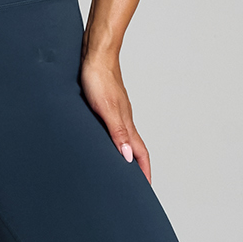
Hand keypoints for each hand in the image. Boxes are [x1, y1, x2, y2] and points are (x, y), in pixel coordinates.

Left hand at [79, 50, 150, 182]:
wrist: (95, 54)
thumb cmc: (99, 78)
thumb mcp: (106, 110)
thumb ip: (118, 134)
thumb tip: (129, 158)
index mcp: (126, 123)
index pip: (140, 153)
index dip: (144, 171)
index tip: (147, 188)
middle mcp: (124, 119)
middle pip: (135, 148)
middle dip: (137, 167)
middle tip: (135, 184)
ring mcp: (117, 111)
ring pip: (125, 138)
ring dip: (127, 154)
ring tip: (122, 167)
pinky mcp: (107, 104)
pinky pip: (114, 129)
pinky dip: (115, 141)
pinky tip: (106, 141)